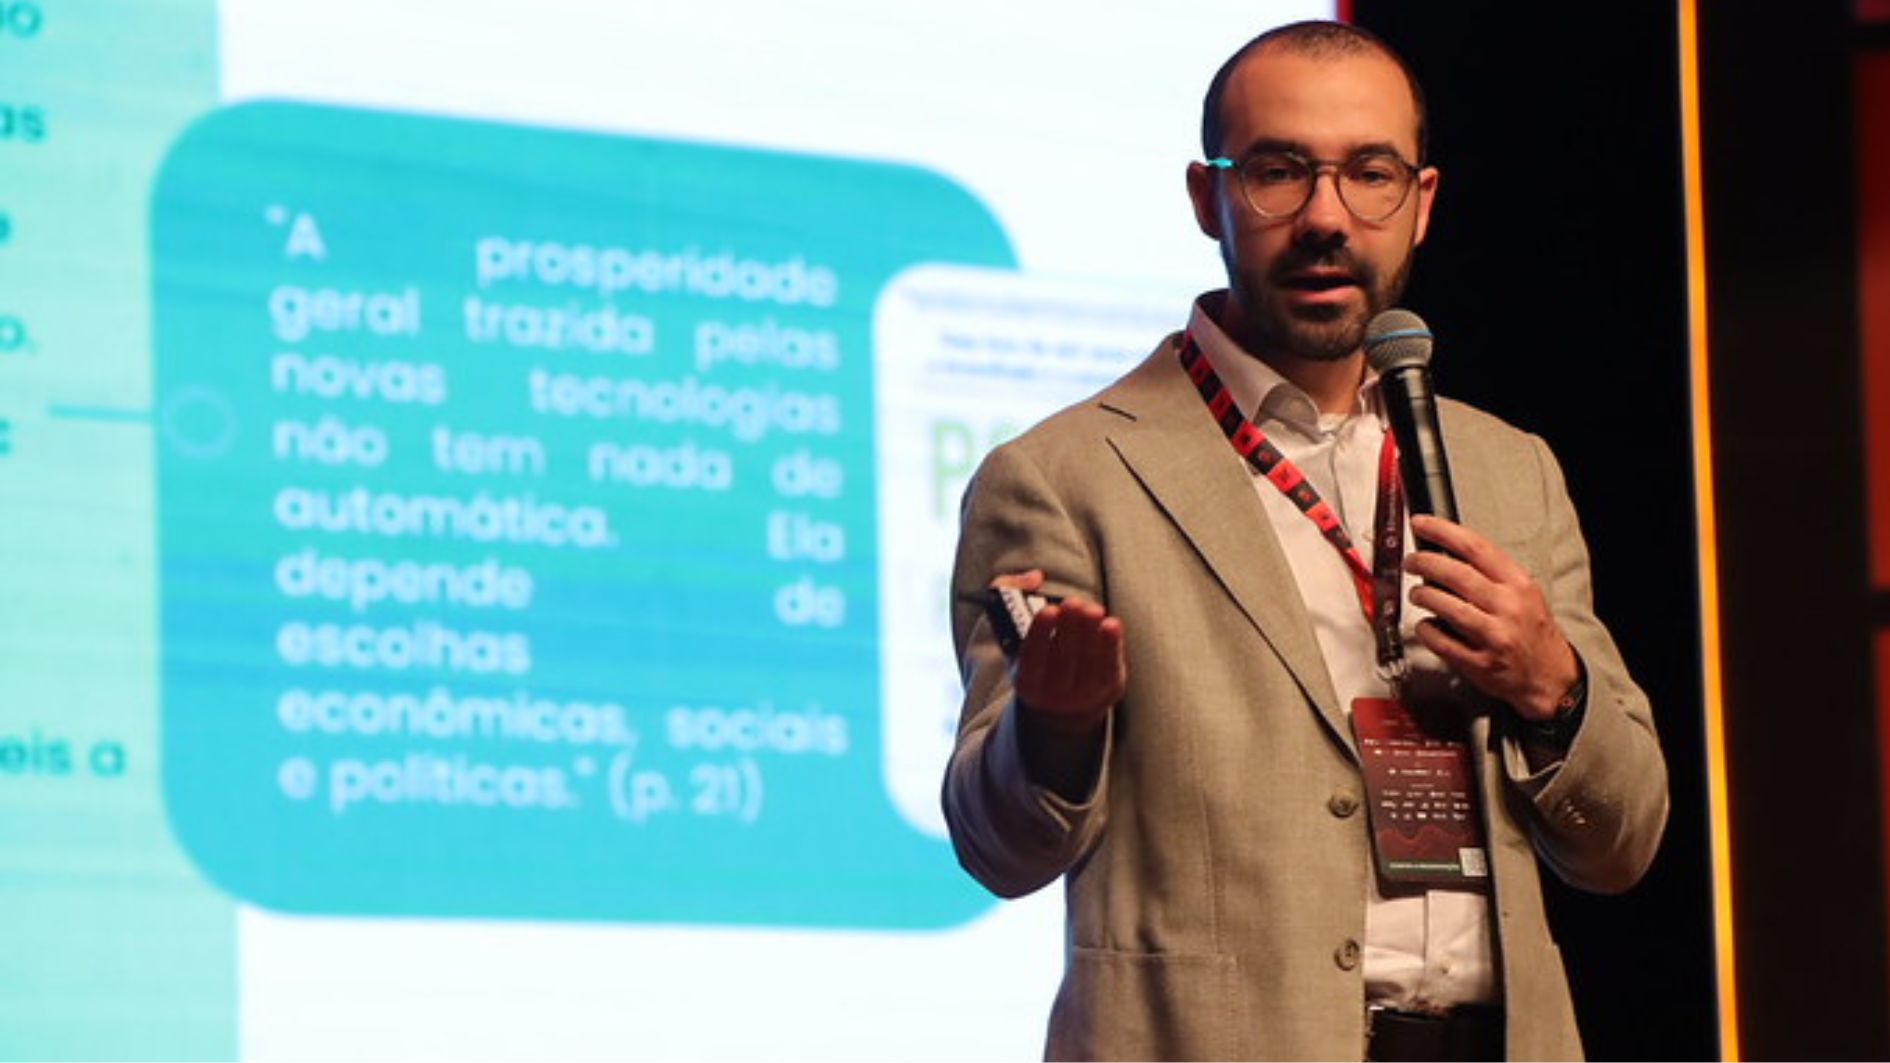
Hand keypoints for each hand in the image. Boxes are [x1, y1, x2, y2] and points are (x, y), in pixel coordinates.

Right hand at [996, 570, 1125, 737]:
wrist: (1063, 703)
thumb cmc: (1038, 652)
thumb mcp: (1013, 630)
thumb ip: (1011, 593)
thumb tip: (1035, 577)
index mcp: (1026, 681)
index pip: (1031, 659)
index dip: (1039, 634)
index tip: (1048, 610)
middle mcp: (1053, 695)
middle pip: (1062, 661)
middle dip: (1069, 629)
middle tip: (1074, 603)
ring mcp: (1083, 695)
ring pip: (1088, 663)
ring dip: (1091, 633)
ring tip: (1092, 609)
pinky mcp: (1107, 690)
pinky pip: (1110, 667)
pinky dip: (1112, 646)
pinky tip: (1111, 624)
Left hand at [1404, 515, 1579, 721]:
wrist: (1551, 676)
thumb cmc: (1532, 631)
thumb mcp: (1525, 593)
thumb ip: (1492, 574)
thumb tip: (1448, 551)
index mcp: (1519, 584)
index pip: (1476, 547)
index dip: (1442, 531)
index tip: (1421, 523)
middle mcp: (1508, 607)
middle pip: (1455, 573)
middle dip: (1424, 562)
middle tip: (1411, 562)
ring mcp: (1494, 636)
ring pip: (1445, 606)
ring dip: (1422, 595)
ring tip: (1417, 594)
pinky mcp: (1480, 663)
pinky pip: (1440, 641)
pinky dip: (1426, 629)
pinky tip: (1425, 624)